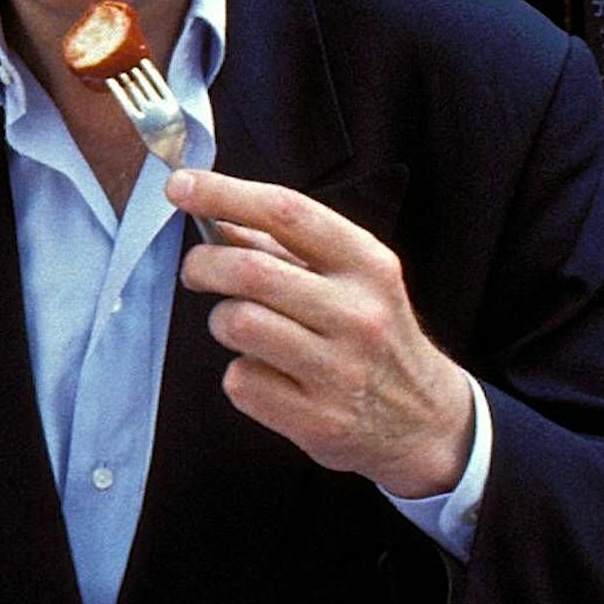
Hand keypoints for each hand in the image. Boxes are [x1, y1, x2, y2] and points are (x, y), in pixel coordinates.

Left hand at [166, 168, 473, 497]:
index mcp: (367, 265)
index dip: (225, 194)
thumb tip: (218, 218)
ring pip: (238, 324)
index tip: (180, 184)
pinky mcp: (316, 419)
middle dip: (203, 265)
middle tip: (196, 270)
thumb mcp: (353, 279)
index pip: (287, 213)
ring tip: (239, 326)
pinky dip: (240, 374)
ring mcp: (338, 370)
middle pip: (251, 271)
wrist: (424, 419)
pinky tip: (267, 375)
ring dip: (222, 322)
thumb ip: (288, 248)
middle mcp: (358, 314)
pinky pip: (241, 380)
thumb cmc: (373, 336)